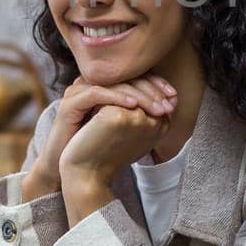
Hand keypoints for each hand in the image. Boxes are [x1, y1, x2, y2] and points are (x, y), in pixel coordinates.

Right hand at [20, 74, 175, 201]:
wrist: (74, 170)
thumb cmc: (101, 148)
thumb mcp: (127, 127)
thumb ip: (144, 113)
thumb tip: (173, 103)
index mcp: (103, 85)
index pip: (132, 75)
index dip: (156, 83)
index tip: (174, 97)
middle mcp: (89, 82)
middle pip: (125, 76)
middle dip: (152, 89)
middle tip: (169, 103)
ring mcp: (78, 90)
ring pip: (114, 83)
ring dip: (140, 95)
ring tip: (157, 108)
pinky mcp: (71, 102)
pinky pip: (98, 93)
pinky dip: (119, 98)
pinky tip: (135, 107)